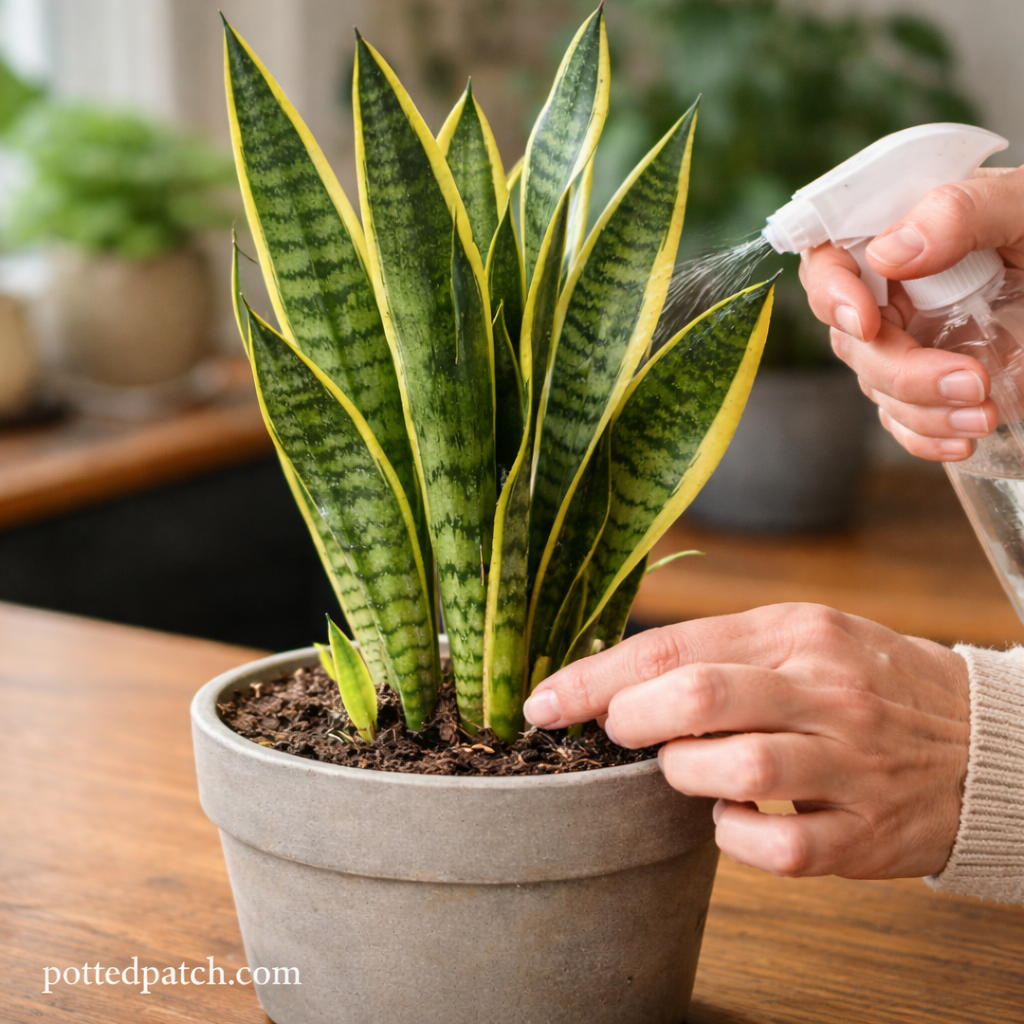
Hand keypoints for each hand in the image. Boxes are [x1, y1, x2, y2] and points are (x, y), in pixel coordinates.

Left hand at [523, 604, 969, 879]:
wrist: (984, 744)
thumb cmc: (868, 685)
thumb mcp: (804, 639)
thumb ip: (720, 650)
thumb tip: (618, 676)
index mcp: (798, 632)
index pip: (674, 646)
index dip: (595, 677)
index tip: (545, 701)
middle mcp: (824, 689)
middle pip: (697, 697)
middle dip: (630, 719)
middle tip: (616, 732)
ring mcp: (849, 762)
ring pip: (734, 768)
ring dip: (683, 773)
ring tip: (685, 768)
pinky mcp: (864, 832)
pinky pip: (774, 846)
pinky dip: (732, 836)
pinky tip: (731, 818)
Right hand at [800, 165, 1023, 460]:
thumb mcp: (1018, 206)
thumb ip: (958, 214)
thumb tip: (890, 254)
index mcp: (895, 235)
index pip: (828, 262)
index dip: (831, 293)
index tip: (866, 322)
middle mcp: (889, 293)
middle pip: (852, 341)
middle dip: (902, 371)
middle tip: (970, 379)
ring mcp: (906, 341)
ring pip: (878, 386)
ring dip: (925, 412)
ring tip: (985, 414)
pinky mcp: (928, 382)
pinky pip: (903, 418)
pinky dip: (926, 437)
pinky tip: (961, 439)